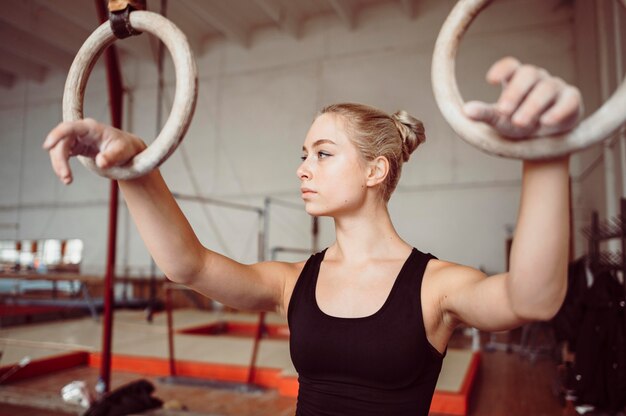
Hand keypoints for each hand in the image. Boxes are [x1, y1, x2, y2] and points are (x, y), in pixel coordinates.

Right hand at [43, 118, 146, 183]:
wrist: (127, 152)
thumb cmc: (126, 149)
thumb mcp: (123, 152)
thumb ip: (112, 157)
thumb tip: (101, 162)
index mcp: (92, 128)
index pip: (70, 127)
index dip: (57, 135)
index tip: (47, 146)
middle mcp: (81, 131)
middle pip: (61, 142)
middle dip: (60, 160)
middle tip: (66, 178)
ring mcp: (77, 138)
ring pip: (59, 149)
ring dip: (59, 165)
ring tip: (68, 181)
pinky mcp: (75, 147)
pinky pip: (62, 155)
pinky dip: (61, 166)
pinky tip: (66, 178)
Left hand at [463, 57, 582, 138]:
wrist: (544, 141)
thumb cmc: (518, 124)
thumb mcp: (500, 121)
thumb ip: (485, 114)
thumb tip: (466, 111)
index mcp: (516, 80)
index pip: (511, 66)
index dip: (502, 69)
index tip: (490, 80)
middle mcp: (537, 79)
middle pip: (528, 74)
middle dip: (515, 92)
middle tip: (503, 110)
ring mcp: (556, 87)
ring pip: (546, 88)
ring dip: (532, 105)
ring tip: (519, 122)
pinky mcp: (572, 100)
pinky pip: (569, 100)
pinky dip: (558, 110)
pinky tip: (546, 121)